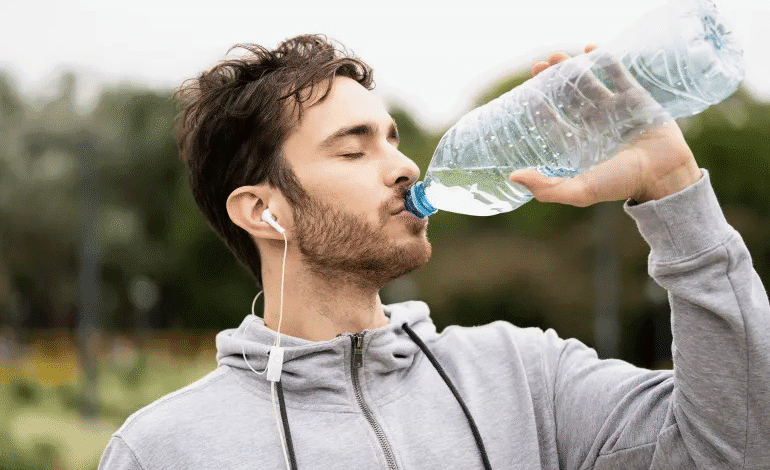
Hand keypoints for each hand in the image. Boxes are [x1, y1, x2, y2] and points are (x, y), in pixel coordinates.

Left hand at [509, 45, 700, 205]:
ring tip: (557, 55)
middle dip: (553, 81)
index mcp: (580, 144)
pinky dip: (604, 60)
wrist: (663, 174)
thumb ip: (547, 188)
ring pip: (589, 83)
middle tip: (539, 64)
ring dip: (573, 68)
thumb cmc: (621, 184)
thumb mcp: (580, 191)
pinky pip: (618, 74)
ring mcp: (615, 110)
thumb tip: (513, 177)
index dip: (540, 107)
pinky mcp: (635, 98)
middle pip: (568, 98)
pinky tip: (590, 48)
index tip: (526, 91)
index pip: (554, 122)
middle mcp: (595, 125)